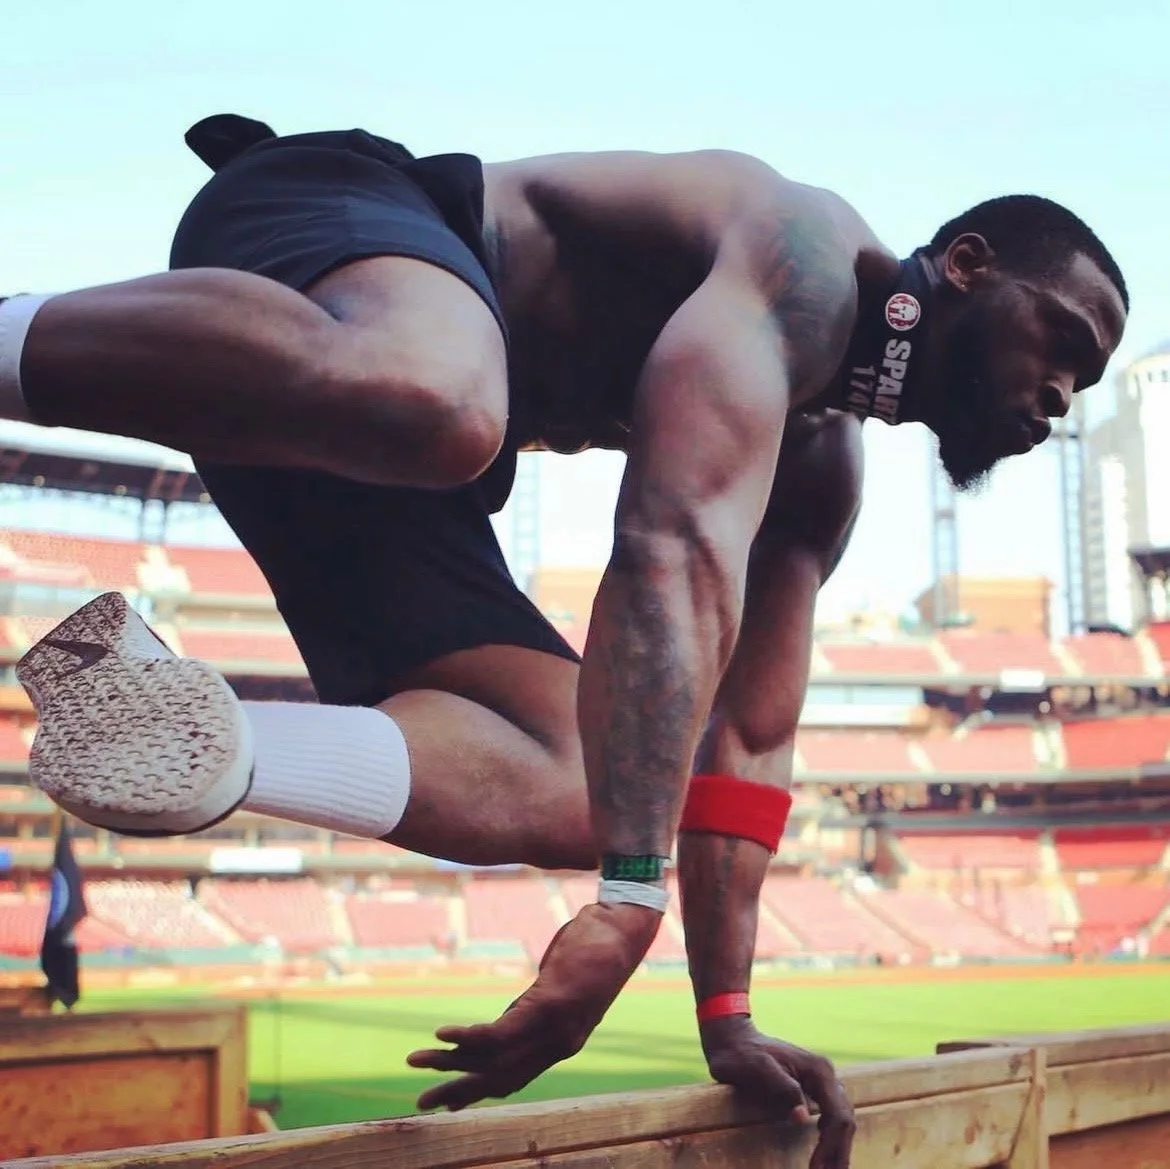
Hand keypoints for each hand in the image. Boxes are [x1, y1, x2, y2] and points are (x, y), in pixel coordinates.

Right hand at [408, 901, 659, 1110]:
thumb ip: (535, 1008)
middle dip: (458, 1092)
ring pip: (496, 1059)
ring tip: (416, 1060)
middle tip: (421, 1102)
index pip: (514, 1077)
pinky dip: (469, 1037)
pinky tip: (443, 1034)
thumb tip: (508, 1024)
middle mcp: (559, 1042)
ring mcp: (558, 1027)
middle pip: (500, 1078)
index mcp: (559, 1041)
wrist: (625, 926)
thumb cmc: (597, 948)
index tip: (449, 1101)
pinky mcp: (553, 1004)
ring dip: (452, 1063)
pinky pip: (503, 1031)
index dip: (479, 1091)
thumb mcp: (562, 984)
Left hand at [701, 1015, 855, 1168]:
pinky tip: (825, 1150)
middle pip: (844, 1118)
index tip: (817, 1168)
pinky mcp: (812, 1084)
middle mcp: (825, 1073)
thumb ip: (783, 1089)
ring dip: (837, 1145)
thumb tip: (803, 1117)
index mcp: (818, 1070)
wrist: (733, 1037)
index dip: (831, 1146)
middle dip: (838, 1151)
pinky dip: (832, 1134)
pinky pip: (831, 1113)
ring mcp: (820, 1078)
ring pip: (841, 1117)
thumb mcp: (758, 1069)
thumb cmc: (742, 1054)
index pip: (837, 1115)